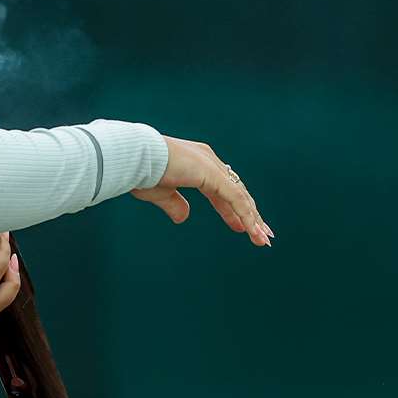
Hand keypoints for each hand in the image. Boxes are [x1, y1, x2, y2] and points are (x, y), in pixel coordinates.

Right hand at [131, 135, 272, 246]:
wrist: (134, 158)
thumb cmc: (141, 172)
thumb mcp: (161, 193)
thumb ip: (174, 204)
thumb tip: (184, 217)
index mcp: (197, 162)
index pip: (222, 189)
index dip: (233, 210)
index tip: (242, 227)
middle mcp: (208, 160)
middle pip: (236, 192)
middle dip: (250, 214)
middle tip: (262, 234)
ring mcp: (212, 166)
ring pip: (240, 196)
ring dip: (253, 219)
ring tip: (263, 240)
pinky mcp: (212, 175)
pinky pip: (235, 199)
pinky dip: (246, 216)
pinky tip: (252, 231)